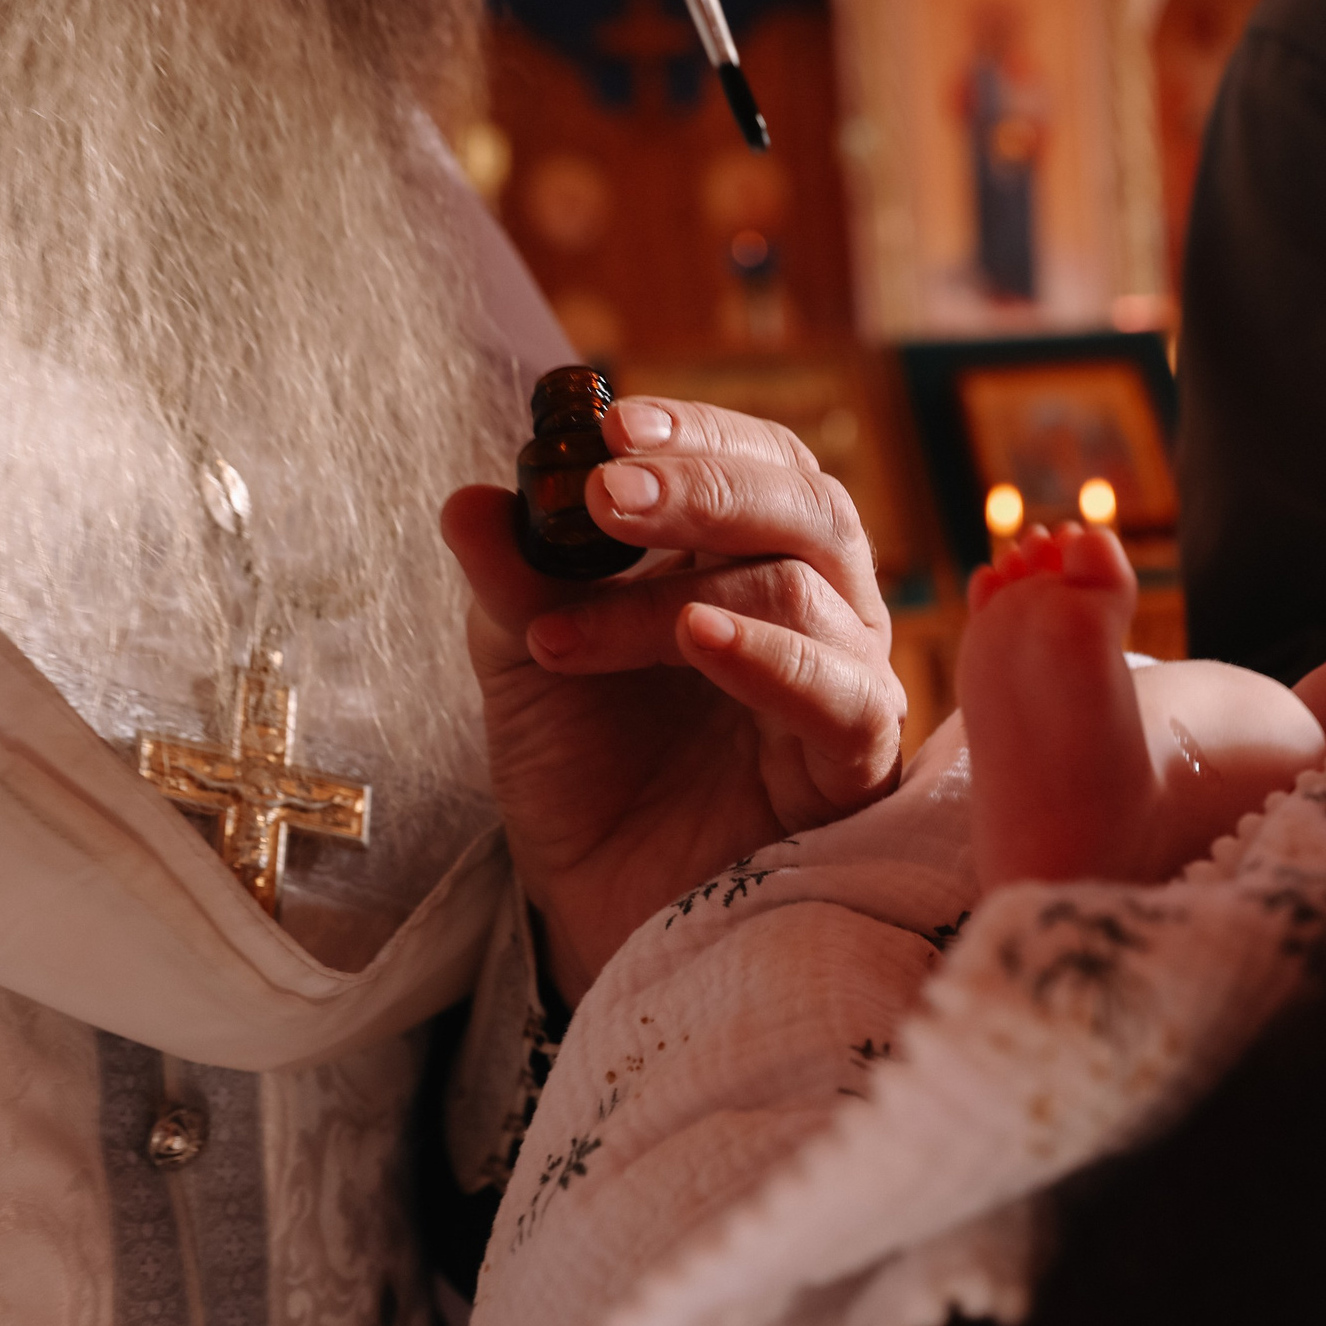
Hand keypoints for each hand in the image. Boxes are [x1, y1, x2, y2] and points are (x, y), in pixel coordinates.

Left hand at [442, 398, 905, 1005]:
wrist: (599, 904)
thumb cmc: (585, 769)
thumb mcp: (524, 657)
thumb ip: (511, 577)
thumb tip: (469, 500)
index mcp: (752, 554)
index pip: (759, 458)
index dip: (696, 431)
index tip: (611, 420)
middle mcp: (819, 602)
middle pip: (804, 502)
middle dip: (701, 485)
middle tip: (604, 493)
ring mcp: (845, 677)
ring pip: (802, 587)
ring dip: (672, 597)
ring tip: (567, 629)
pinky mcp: (856, 761)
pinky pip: (840, 691)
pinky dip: (770, 654)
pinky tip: (697, 637)